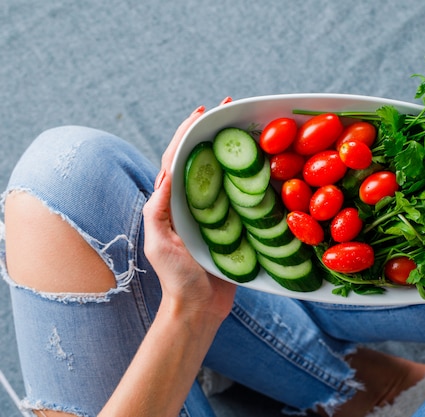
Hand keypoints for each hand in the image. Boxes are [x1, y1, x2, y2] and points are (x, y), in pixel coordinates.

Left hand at [143, 106, 235, 321]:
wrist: (199, 308)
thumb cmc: (177, 278)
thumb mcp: (160, 243)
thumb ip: (159, 210)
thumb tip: (166, 174)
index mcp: (172, 202)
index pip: (177, 158)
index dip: (187, 133)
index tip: (202, 112)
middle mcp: (193, 202)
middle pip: (202, 158)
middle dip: (213, 131)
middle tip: (231, 109)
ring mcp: (214, 213)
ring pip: (224, 173)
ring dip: (234, 149)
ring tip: (249, 129)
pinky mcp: (234, 225)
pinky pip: (243, 196)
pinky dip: (251, 177)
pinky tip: (265, 165)